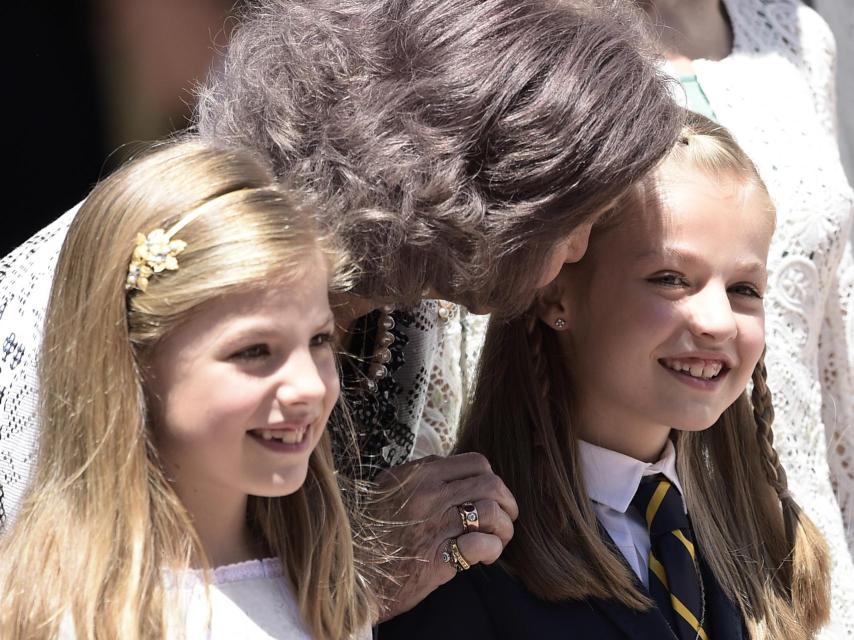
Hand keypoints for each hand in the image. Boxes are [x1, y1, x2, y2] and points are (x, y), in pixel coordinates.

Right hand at [370, 452, 518, 621]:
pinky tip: (485, 557)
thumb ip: (418, 477)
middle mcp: (426, 495)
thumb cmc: (368, 531)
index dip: (491, 478)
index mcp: (417, 475)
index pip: (475, 462)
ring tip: (498, 539)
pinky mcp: (436, 559)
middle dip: (506, 502)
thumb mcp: (386, 489)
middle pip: (491, 484)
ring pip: (491, 512)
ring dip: (504, 527)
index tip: (490, 494)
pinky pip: (481, 545)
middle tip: (505, 517)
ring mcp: (432, 526)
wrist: (345, 573)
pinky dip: (493, 549)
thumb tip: (450, 471)